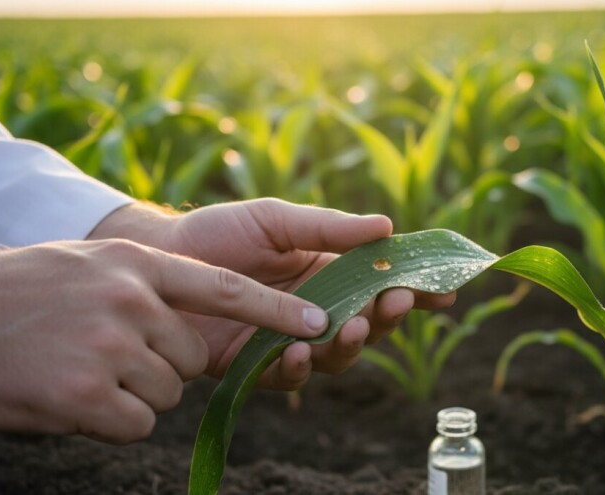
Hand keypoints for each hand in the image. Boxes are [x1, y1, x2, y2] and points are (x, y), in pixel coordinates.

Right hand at [0, 239, 338, 442]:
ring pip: (168, 391)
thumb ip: (148, 285)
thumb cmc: (21, 292)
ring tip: (81, 369)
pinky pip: (138, 423)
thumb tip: (193, 320)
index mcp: (138, 264)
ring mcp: (111, 347)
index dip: (278, 309)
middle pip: (195, 356)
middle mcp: (132, 300)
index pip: (229, 289)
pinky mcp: (88, 396)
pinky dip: (113, 421)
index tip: (322, 324)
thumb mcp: (92, 267)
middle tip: (111, 353)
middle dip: (167, 365)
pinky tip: (70, 396)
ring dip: (135, 393)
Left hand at [89, 199, 455, 387]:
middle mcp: (318, 308)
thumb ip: (328, 227)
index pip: (382, 282)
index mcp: (329, 271)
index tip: (443, 289)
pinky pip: (289, 375)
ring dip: (351, 344)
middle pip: (370, 324)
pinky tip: (295, 351)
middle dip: (388, 317)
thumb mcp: (276, 218)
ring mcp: (290, 338)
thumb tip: (387, 226)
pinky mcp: (257, 364)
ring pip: (338, 355)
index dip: (415, 288)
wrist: (160, 258)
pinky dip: (298, 366)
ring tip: (352, 327)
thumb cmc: (219, 232)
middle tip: (393, 302)